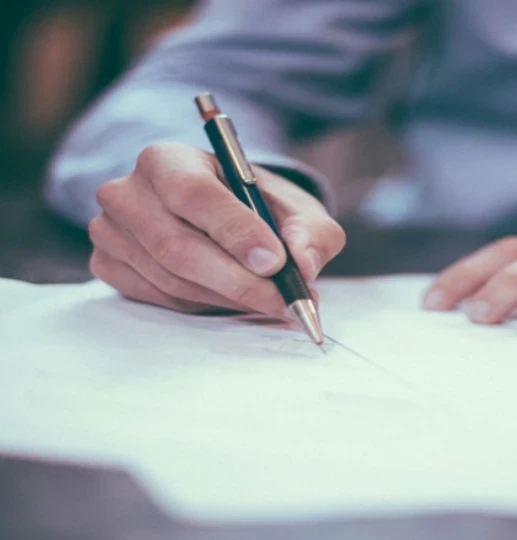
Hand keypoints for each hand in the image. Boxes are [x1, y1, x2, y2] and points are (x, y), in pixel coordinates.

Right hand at [88, 142, 344, 315]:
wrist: (219, 216)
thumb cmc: (255, 208)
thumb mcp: (295, 209)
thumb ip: (310, 232)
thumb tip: (305, 264)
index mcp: (168, 160)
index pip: (194, 194)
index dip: (235, 231)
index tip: (275, 262)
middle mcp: (128, 192)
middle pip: (178, 246)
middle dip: (239, 281)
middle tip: (283, 300)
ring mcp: (111, 232)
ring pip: (171, 279)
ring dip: (227, 298)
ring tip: (271, 302)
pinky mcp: (109, 266)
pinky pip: (159, 298)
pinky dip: (203, 306)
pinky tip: (232, 299)